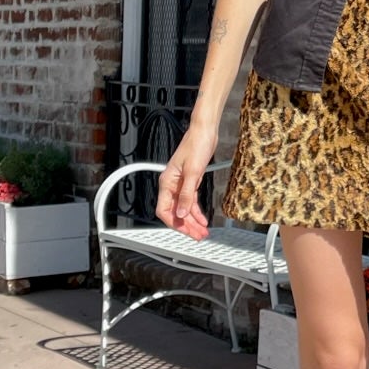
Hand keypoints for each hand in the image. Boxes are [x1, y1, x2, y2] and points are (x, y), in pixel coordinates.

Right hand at [156, 122, 218, 237]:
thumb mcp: (193, 172)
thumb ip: (186, 194)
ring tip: (202, 231)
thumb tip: (181, 212)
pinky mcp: (189, 182)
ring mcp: (180, 184)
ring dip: (192, 221)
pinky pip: (190, 201)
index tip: (186, 232)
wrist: (204, 132)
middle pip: (175, 212)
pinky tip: (202, 219)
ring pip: (183, 209)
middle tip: (198, 236)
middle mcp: (171, 185)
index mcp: (167, 183)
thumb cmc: (196, 146)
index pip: (164, 210)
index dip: (174, 223)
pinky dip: (196, 211)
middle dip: (186, 226)